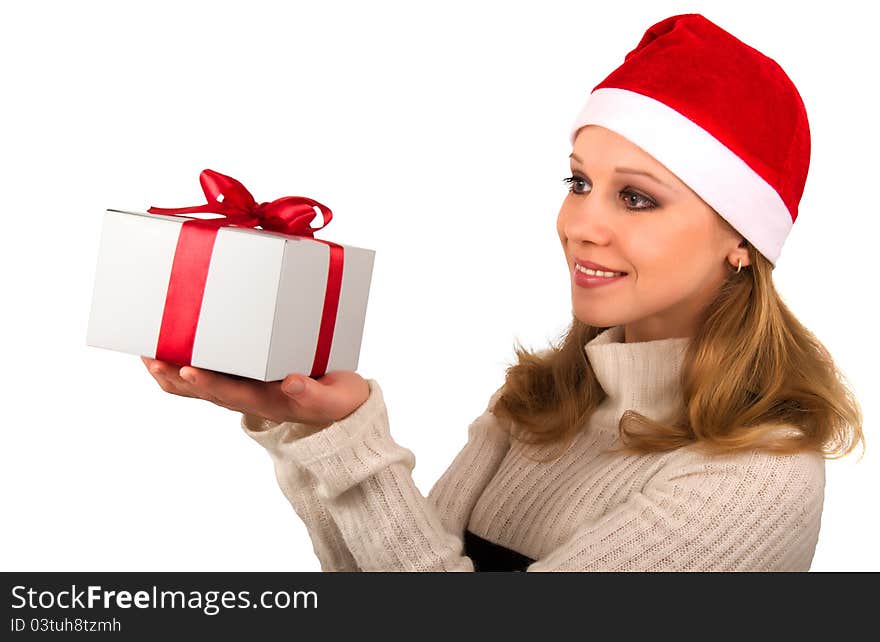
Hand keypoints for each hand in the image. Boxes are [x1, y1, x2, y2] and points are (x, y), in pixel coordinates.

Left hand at [140, 356, 370, 429]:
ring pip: (200, 389)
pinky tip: (168, 353)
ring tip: (147, 356)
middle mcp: (250, 400)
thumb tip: (291, 383)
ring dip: (171, 375)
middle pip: (205, 392)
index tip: (187, 369)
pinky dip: (183, 370)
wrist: (340, 412)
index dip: (209, 383)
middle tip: (151, 357)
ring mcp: (244, 394)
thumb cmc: (338, 401)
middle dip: (176, 376)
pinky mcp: (243, 385)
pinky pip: (207, 381)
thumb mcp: (334, 398)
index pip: (234, 393)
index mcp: (271, 402)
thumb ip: (313, 393)